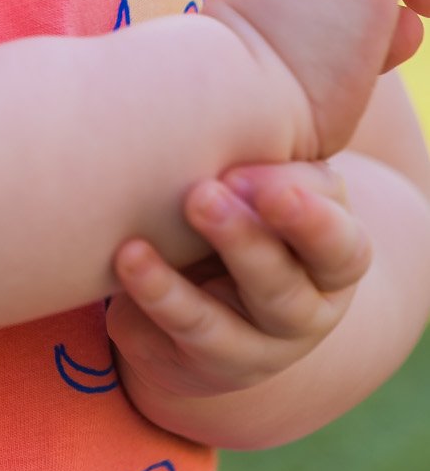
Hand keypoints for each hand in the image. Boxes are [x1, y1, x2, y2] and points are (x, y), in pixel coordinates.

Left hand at [107, 161, 372, 405]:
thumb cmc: (257, 204)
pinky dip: (153, 296)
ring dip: (177, 289)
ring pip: (223, 328)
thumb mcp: (279, 178)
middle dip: (244, 242)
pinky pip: (176, 336)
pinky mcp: (199, 362)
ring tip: (139, 245)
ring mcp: (252, 349)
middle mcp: (302, 313)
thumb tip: (274, 108)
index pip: (341, 247)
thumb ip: (282, 155)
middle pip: (283, 289)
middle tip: (203, 194)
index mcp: (334, 260)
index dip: (311, 222)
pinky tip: (128, 258)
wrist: (218, 283)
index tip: (267, 187)